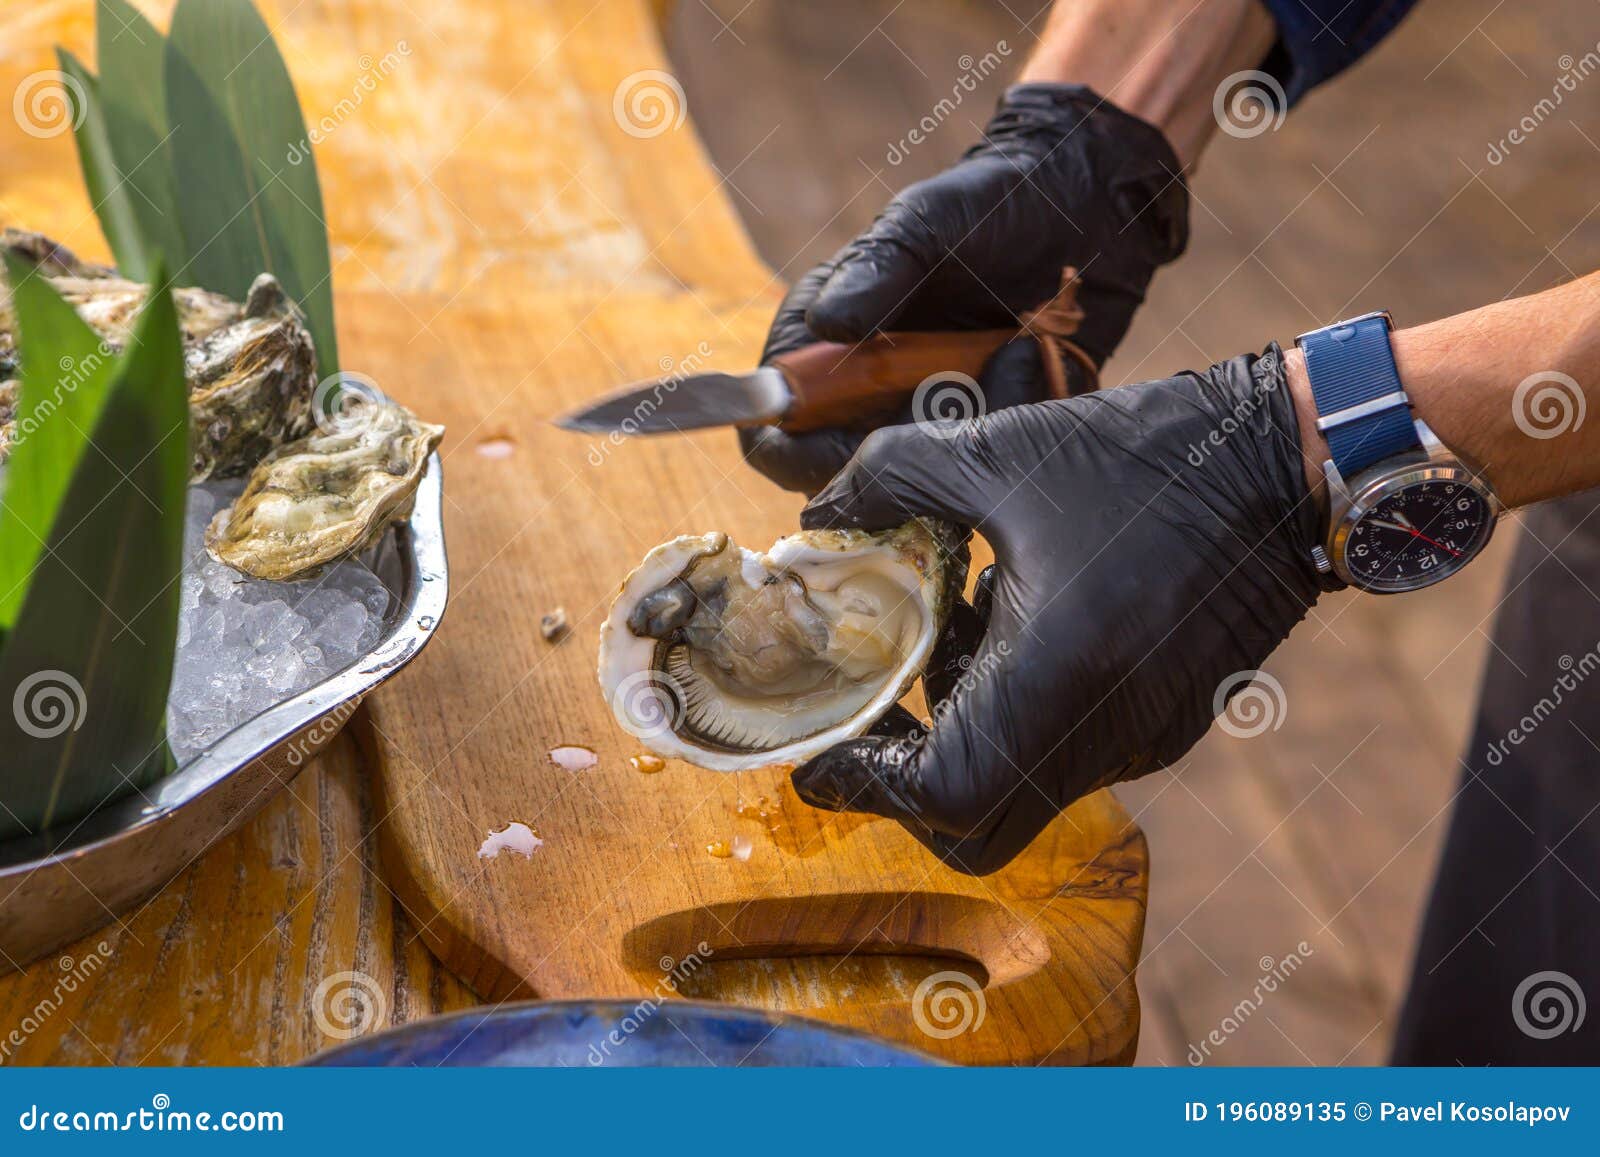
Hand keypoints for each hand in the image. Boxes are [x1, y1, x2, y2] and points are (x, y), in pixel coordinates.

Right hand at [742, 83, 1189, 494]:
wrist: (1085, 207)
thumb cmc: (990, 202)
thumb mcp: (929, 223)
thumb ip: (877, 271)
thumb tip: (824, 323)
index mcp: (823, 343)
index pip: (777, 431)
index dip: (803, 455)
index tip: (860, 448)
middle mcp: (865, 393)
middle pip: (848, 474)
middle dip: (902, 453)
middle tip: (962, 397)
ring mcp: (925, 417)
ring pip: (923, 479)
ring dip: (970, 432)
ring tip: (1015, 356)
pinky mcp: (982, 431)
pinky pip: (987, 468)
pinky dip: (1014, 432)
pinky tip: (1038, 367)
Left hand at [790, 340, 1326, 873]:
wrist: (1287, 464)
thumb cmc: (1144, 458)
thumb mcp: (1000, 451)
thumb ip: (891, 477)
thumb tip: (818, 512)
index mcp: (1057, 680)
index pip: (938, 796)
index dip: (863, 783)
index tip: (819, 747)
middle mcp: (1104, 734)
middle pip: (975, 824)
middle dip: (906, 781)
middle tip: (875, 706)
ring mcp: (1144, 739)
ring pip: (1020, 789)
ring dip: (963, 733)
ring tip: (951, 628)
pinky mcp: (1167, 723)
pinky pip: (1067, 755)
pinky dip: (1017, 715)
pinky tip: (1017, 622)